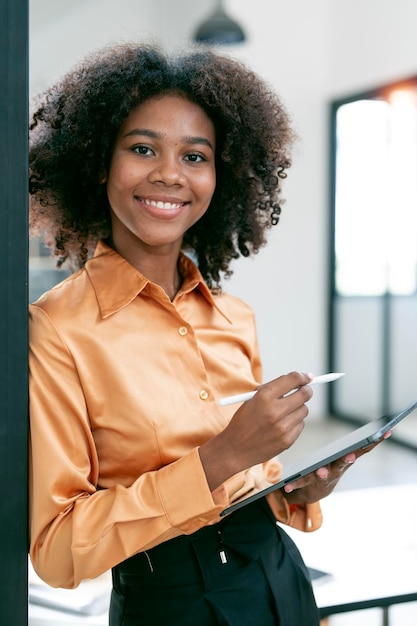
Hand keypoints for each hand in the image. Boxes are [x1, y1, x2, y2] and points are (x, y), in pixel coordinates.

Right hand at [200, 371, 313, 490]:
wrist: (235, 448)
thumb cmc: (244, 421)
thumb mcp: (252, 398)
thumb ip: (274, 388)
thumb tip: (298, 380)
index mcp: (264, 396)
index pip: (293, 379)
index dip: (302, 377)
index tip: (306, 377)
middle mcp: (274, 410)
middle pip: (304, 394)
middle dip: (306, 390)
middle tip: (304, 390)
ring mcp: (282, 427)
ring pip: (304, 410)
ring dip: (297, 408)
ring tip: (284, 412)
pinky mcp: (287, 440)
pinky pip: (300, 425)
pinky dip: (294, 422)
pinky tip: (281, 426)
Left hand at [282, 432, 391, 504]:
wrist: (315, 492)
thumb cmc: (331, 468)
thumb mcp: (345, 458)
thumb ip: (359, 448)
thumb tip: (384, 430)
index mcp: (345, 460)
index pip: (361, 450)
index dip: (372, 443)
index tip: (382, 435)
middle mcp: (336, 469)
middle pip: (342, 463)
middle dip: (346, 460)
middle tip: (349, 456)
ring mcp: (323, 478)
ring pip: (323, 474)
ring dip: (323, 473)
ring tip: (321, 472)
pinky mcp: (308, 483)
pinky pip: (301, 482)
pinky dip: (294, 484)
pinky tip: (287, 486)